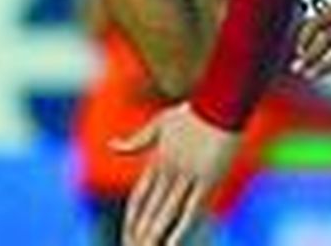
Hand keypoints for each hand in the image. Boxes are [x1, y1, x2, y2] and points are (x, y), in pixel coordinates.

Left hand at [114, 103, 238, 245]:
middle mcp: (169, 170)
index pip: (139, 197)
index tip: (128, 237)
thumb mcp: (160, 123)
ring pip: (166, 212)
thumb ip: (136, 141)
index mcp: (158, 160)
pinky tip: (170, 245)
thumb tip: (111, 146)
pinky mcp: (208, 178)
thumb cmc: (194, 111)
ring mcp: (188, 175)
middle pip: (150, 209)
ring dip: (154, 234)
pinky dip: (180, 229)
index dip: (132, 219)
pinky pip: (192, 209)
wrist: (219, 99)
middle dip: (140, 234)